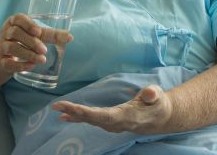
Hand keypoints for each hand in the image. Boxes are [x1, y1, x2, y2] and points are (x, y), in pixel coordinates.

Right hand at [0, 13, 72, 75]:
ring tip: (42, 60)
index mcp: (14, 22)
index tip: (38, 31)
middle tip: (44, 50)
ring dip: (27, 54)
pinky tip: (31, 66)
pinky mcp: (1, 61)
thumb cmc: (23, 42)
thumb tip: (70, 37)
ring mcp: (2, 47)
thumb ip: (50, 35)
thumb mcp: (35, 35)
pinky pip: (8, 63)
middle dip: (31, 41)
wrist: (5, 58)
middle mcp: (6, 33)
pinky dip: (20, 65)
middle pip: (15, 33)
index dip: (27, 24)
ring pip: (11, 47)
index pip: (18, 19)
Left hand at [52, 84, 173, 134]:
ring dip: (74, 115)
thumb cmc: (158, 104)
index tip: (72, 109)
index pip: (104, 116)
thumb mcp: (158, 96)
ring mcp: (113, 124)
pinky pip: (92, 120)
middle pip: (93, 119)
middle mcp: (117, 123)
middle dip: (75, 113)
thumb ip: (153, 94)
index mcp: (127, 116)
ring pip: (90, 120)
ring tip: (58, 110)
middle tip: (57, 106)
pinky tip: (66, 116)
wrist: (160, 117)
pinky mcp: (110, 121)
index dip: (87, 114)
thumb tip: (149, 93)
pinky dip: (78, 117)